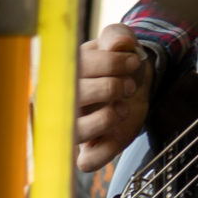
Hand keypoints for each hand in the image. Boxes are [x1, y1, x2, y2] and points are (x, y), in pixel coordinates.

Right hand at [75, 24, 152, 171]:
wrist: (135, 80)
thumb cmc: (120, 61)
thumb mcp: (119, 41)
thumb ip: (117, 36)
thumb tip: (118, 44)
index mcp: (64, 74)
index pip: (77, 68)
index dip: (111, 63)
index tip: (133, 61)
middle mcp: (62, 103)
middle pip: (74, 98)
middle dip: (111, 87)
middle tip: (129, 84)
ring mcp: (73, 128)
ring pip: (75, 132)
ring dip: (106, 117)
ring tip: (123, 105)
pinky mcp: (90, 148)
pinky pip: (88, 161)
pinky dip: (107, 148)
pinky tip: (119, 128)